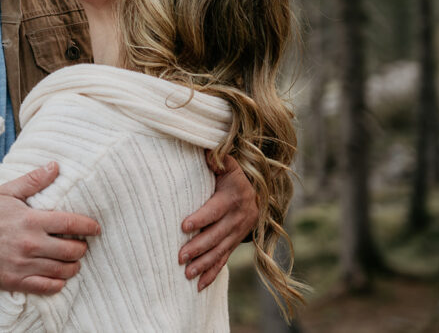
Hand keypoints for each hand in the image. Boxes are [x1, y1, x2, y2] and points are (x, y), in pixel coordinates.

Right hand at [0, 162, 100, 294]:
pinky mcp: (17, 281)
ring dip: (73, 265)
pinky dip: (58, 283)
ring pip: (63, 270)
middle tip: (81, 244)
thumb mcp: (8, 192)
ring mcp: (25, 265)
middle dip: (82, 248)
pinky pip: (47, 287)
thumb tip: (55, 166)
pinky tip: (60, 277)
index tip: (95, 228)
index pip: (71, 223)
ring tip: (73, 260)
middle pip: (72, 250)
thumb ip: (33, 180)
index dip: (88, 226)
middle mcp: (31, 244)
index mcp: (32, 220)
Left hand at [178, 154, 257, 289]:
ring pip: (220, 251)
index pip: (215, 209)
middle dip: (198, 247)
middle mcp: (238, 217)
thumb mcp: (227, 163)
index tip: (184, 226)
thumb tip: (207, 153)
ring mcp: (238, 232)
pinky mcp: (236, 242)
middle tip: (180, 257)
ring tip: (187, 273)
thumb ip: (217, 158)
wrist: (258, 192)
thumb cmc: (232, 175)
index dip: (201, 218)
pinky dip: (213, 273)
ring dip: (204, 264)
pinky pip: (225, 259)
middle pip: (217, 235)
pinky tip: (199, 285)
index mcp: (233, 197)